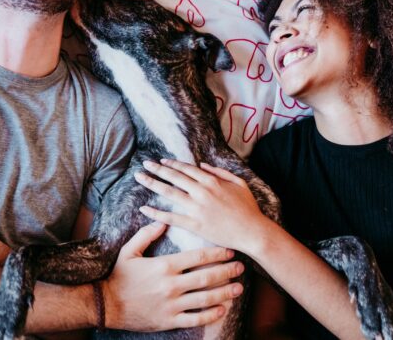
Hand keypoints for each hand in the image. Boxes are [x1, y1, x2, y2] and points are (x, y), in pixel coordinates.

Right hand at [102, 221, 244, 330]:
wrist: (105, 305)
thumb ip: (147, 234)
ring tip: (238, 287)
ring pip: (205, 298)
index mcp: (164, 266)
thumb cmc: (118, 276)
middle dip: (227, 271)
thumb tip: (164, 220)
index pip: (197, 257)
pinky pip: (194, 318)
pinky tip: (222, 309)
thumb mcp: (129, 251)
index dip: (217, 253)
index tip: (230, 250)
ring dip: (224, 292)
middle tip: (241, 267)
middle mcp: (171, 285)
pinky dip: (210, 314)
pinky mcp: (168, 321)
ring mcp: (171, 304)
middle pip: (206, 276)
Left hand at [135, 159, 270, 252]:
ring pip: (170, 193)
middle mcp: (202, 192)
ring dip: (153, 184)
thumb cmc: (248, 208)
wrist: (252, 231)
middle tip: (144, 164)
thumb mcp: (239, 183)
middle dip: (157, 169)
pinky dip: (156, 213)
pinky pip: (171, 217)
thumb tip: (202, 165)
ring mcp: (197, 209)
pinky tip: (144, 209)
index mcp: (212, 181)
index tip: (161, 161)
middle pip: (174, 177)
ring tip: (140, 178)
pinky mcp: (195, 225)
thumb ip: (220, 172)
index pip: (187, 169)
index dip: (172, 164)